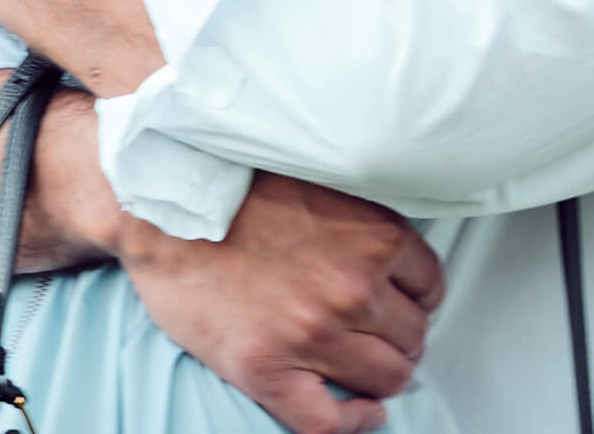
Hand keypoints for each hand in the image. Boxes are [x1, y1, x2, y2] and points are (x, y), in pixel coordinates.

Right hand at [115, 173, 443, 433]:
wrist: (162, 205)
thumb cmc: (235, 186)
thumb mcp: (321, 183)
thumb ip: (362, 222)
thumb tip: (391, 258)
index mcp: (374, 237)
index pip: (430, 286)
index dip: (414, 300)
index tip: (397, 305)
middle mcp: (353, 287)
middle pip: (412, 337)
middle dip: (396, 340)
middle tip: (372, 336)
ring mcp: (313, 333)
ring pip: (386, 380)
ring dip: (378, 378)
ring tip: (361, 370)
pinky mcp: (267, 368)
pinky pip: (330, 421)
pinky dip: (352, 423)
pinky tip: (359, 413)